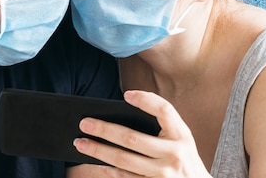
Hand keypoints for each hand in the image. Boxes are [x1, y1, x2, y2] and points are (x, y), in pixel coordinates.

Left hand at [73, 90, 211, 177]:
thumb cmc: (184, 159)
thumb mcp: (182, 139)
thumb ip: (164, 126)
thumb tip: (124, 113)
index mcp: (182, 135)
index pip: (164, 110)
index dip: (145, 100)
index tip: (126, 94)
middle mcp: (174, 154)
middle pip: (132, 138)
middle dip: (105, 130)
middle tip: (84, 123)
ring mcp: (163, 174)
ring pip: (123, 160)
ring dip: (98, 151)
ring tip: (81, 143)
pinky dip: (110, 170)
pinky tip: (99, 163)